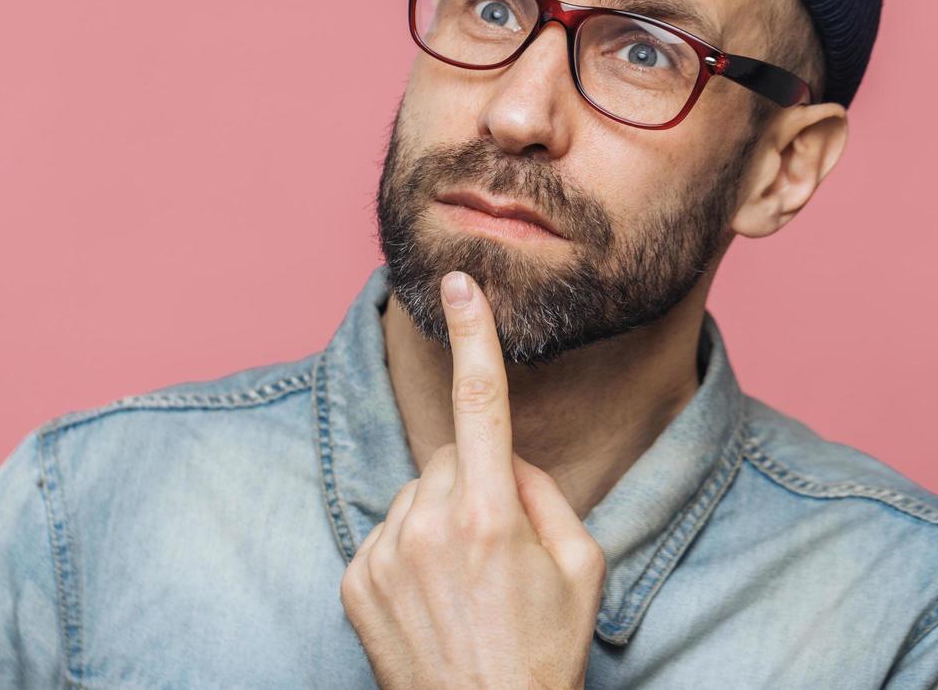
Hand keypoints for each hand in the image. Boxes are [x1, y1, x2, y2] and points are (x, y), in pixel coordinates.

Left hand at [339, 270, 606, 689]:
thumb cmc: (542, 652)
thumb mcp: (582, 568)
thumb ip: (544, 494)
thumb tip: (506, 461)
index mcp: (488, 515)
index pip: (481, 403)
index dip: (474, 336)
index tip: (461, 285)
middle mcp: (427, 525)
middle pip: (449, 459)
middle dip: (474, 483)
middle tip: (498, 550)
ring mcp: (384, 554)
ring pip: (415, 495)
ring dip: (437, 519)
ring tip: (463, 584)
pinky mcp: (355, 581)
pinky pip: (385, 535)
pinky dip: (407, 552)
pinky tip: (430, 599)